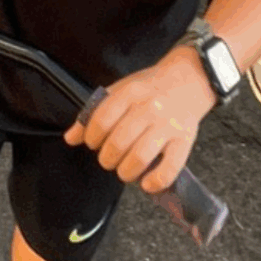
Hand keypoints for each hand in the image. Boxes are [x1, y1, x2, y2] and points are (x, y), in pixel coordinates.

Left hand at [64, 47, 215, 192]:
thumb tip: (70, 138)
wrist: (190, 78)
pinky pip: (169, 169)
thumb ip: (95, 112)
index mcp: (130, 93)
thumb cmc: (151, 87)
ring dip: (125, 172)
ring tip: (125, 170)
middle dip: (107, 158)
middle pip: (117, 143)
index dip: (91, 138)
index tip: (94, 143)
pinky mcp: (185, 140)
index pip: (101, 121)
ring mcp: (168, 125)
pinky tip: (146, 183)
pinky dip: (155, 182)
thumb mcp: (121, 90)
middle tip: (110, 158)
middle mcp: (149, 108)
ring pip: (139, 158)